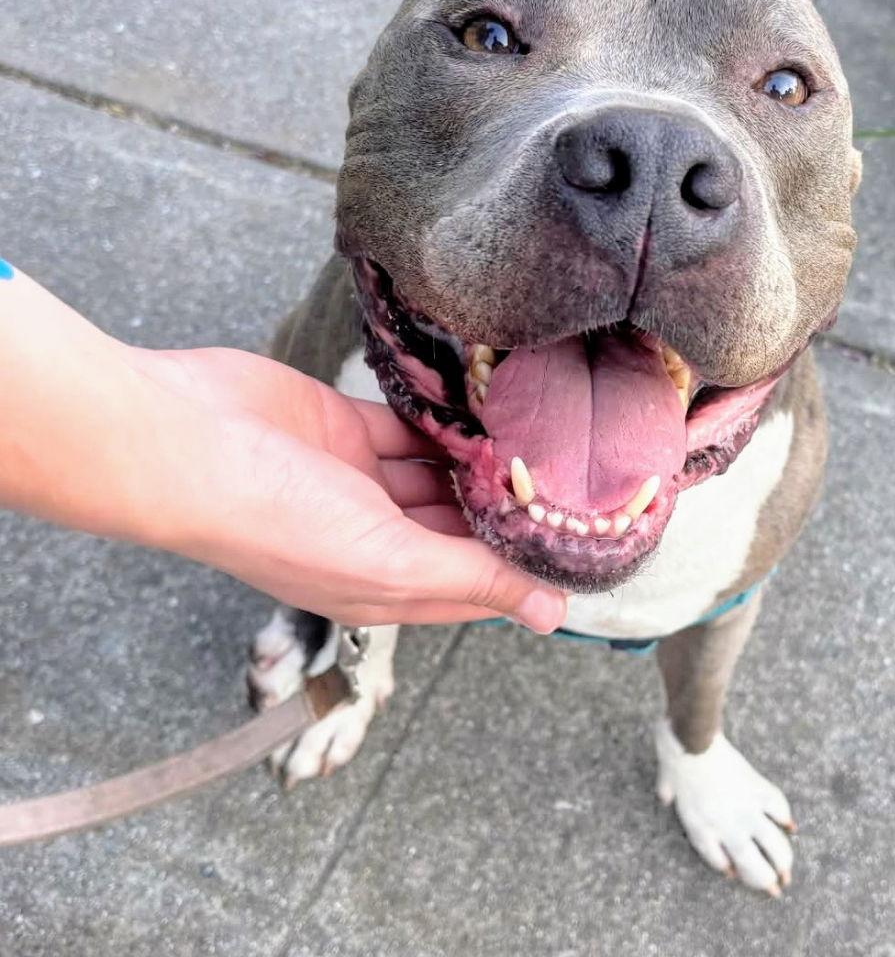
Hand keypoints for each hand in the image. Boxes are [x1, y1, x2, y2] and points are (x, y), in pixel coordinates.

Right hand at [126, 345, 566, 630]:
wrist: (186, 440)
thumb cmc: (276, 517)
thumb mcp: (388, 561)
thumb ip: (471, 578)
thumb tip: (551, 614)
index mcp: (382, 587)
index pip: (472, 588)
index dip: (522, 571)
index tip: (581, 546)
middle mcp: (374, 538)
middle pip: (459, 529)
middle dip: (507, 510)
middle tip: (572, 478)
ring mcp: (359, 482)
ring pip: (439, 475)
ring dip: (481, 461)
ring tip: (542, 439)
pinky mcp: (348, 429)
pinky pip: (410, 427)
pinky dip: (444, 419)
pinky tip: (489, 406)